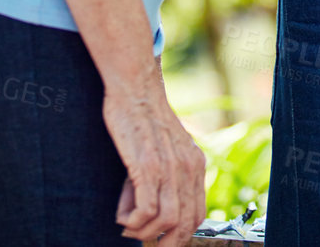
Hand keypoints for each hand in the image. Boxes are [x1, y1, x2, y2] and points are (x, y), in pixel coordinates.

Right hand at [104, 81, 206, 242]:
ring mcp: (168, 168)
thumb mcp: (168, 147)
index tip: (162, 241)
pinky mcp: (146, 165)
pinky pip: (146, 209)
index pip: (197, 215)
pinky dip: (133, 221)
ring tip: (127, 225)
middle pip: (186, 224)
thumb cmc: (144, 118)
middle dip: (165, 244)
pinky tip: (122, 216)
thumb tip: (154, 209)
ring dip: (143, 232)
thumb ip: (169, 174)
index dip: (180, 236)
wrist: (136, 88)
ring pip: (167, 221)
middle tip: (144, 242)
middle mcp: (188, 169)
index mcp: (196, 165)